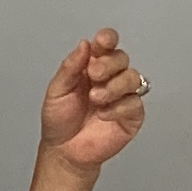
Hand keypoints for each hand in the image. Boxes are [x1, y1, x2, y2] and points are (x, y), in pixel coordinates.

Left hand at [39, 30, 146, 172]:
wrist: (64, 151)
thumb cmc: (60, 121)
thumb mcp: (57, 90)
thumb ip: (70, 67)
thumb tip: (84, 45)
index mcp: (91, 67)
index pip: (106, 45)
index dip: (107, 39)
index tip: (102, 41)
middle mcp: (109, 78)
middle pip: (121, 58)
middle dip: (109, 64)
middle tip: (94, 74)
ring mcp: (122, 96)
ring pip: (132, 77)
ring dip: (114, 86)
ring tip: (95, 99)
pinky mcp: (131, 115)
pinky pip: (134, 103)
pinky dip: (118, 107)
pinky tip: (103, 114)